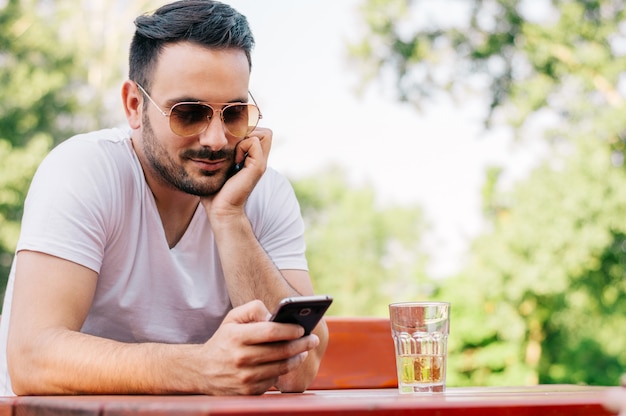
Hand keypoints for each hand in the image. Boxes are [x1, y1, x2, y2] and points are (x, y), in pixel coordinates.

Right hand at [197, 300, 319, 394]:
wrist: (203, 371)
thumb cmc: (224, 340)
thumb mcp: (232, 318)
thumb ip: (253, 309)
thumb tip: (274, 315)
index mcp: (236, 337)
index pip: (271, 332)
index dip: (290, 329)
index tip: (302, 328)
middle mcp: (240, 359)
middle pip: (281, 351)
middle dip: (302, 344)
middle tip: (312, 339)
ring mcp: (245, 378)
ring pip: (282, 367)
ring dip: (298, 358)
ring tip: (304, 350)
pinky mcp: (249, 392)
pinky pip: (274, 380)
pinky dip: (283, 370)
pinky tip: (286, 362)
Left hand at [201, 127, 272, 218]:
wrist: (221, 210)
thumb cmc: (214, 191)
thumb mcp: (215, 167)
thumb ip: (217, 153)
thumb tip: (204, 139)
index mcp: (251, 159)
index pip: (259, 132)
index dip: (245, 132)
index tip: (230, 146)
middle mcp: (259, 159)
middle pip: (265, 132)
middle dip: (248, 133)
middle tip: (234, 147)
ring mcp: (260, 163)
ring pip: (263, 133)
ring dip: (245, 138)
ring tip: (234, 154)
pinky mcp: (258, 166)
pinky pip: (253, 141)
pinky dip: (241, 146)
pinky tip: (234, 160)